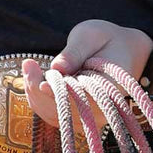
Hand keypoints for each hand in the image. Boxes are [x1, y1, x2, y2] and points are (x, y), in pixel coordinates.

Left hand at [21, 20, 152, 138]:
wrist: (124, 51)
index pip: (82, 101)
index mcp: (109, 89)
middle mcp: (100, 110)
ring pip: (53, 115)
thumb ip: (76, 51)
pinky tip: (33, 77)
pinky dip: (38, 98)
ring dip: (35, 94)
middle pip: (63, 112)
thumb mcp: (93, 35)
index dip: (59, 96)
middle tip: (29, 65)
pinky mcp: (76, 116)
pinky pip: (51, 113)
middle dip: (39, 91)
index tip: (42, 83)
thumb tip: (57, 67)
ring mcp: (88, 117)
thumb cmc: (108, 40)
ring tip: (29, 67)